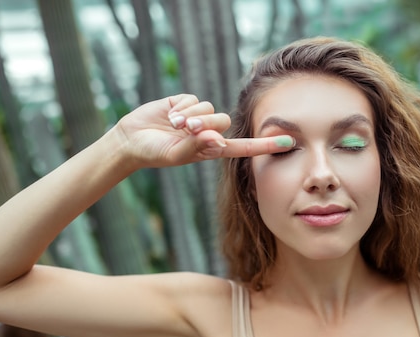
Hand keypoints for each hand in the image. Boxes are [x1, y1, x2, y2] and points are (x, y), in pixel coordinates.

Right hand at [115, 94, 294, 167]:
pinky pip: (193, 98)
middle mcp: (208, 132)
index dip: (265, 144)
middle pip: (223, 121)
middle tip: (186, 130)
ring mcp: (197, 116)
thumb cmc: (154, 153)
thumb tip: (218, 139)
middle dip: (205, 124)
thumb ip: (197, 146)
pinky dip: (182, 107)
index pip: (244, 147)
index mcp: (211, 149)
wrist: (131, 141)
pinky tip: (169, 115)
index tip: (289, 142)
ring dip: (192, 115)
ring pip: (209, 108)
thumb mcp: (176, 154)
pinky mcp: (185, 102)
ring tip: (174, 125)